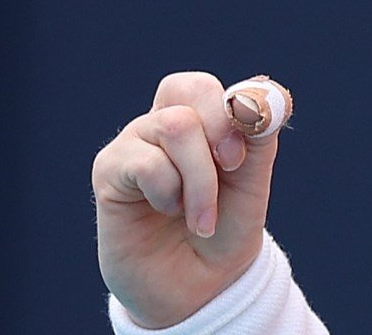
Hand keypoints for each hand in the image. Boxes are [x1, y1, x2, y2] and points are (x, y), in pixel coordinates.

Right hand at [93, 72, 290, 327]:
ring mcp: (134, 144)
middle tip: (233, 167)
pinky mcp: (110, 171)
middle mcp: (163, 124)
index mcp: (200, 120)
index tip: (248, 151)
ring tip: (203, 218)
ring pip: (176, 126)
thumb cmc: (225, 229)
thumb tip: (262, 96)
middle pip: (188, 88)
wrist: (196, 285)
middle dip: (221, 126)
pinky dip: (171, 191)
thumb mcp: (252, 183)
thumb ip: (257, 138)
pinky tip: (168, 212)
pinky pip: (147, 161)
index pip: (208, 85)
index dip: (235, 105)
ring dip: (202, 178)